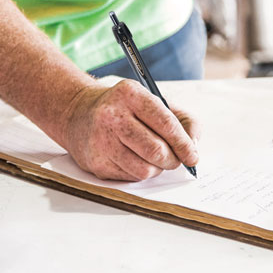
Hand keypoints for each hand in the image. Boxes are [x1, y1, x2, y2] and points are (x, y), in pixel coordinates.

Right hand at [60, 79, 200, 180]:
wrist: (79, 113)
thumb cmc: (125, 109)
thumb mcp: (153, 101)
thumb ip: (182, 120)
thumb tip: (194, 145)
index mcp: (131, 94)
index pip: (166, 124)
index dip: (184, 144)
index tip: (193, 156)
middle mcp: (112, 115)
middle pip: (156, 151)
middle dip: (172, 160)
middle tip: (175, 160)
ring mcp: (101, 140)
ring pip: (145, 169)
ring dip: (157, 169)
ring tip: (153, 158)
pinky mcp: (96, 162)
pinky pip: (130, 178)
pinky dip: (139, 172)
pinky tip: (133, 159)